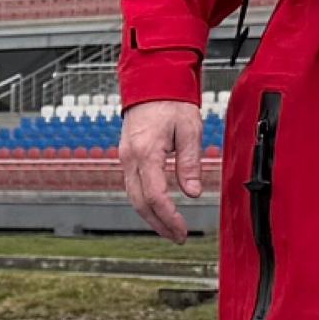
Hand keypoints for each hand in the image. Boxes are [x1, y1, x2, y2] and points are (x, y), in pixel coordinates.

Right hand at [119, 99, 209, 242]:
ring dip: (151, 217)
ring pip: (133, 197)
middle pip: (140, 203)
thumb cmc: (172, 102)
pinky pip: (132, 186)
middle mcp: (130, 158)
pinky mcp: (127, 156)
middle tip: (178, 237)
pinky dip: (145, 203)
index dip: (170, 217)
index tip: (183, 230)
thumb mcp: (189, 131)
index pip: (156, 196)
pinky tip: (158, 209)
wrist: (152, 82)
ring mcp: (125, 157)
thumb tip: (193, 193)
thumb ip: (189, 164)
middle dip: (159, 224)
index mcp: (146, 152)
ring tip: (170, 229)